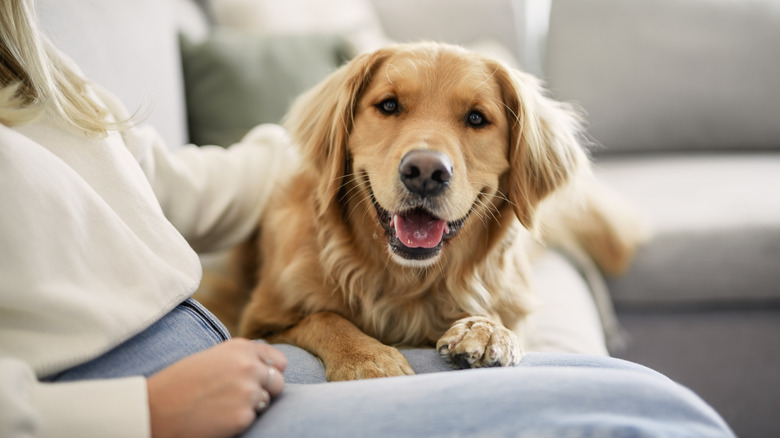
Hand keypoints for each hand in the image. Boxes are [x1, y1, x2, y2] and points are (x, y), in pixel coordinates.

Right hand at [147, 338, 285, 437]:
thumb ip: (239, 360)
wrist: (154, 408)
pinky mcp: (243, 416)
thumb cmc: (179, 383)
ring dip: (252, 406)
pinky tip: (218, 417)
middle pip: (278, 382)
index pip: (278, 361)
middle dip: (266, 392)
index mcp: (240, 347)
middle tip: (242, 398)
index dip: (272, 373)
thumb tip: (265, 369)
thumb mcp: (212, 358)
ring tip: (224, 406)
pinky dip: (239, 421)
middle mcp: (249, 365)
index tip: (262, 381)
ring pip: (267, 402)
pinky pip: (252, 419)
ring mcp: (248, 391)